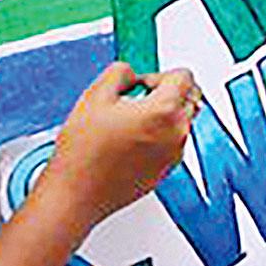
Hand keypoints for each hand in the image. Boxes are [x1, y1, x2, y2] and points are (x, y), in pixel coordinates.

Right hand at [34, 64, 200, 234]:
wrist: (77, 193)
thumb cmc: (84, 153)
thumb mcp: (95, 95)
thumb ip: (121, 72)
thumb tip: (131, 74)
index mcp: (164, 111)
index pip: (184, 76)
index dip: (158, 75)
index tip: (141, 84)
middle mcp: (176, 134)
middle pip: (189, 98)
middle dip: (166, 93)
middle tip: (135, 101)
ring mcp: (173, 155)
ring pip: (181, 122)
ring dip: (162, 116)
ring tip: (127, 124)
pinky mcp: (166, 171)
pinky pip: (172, 144)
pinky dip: (158, 137)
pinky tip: (128, 143)